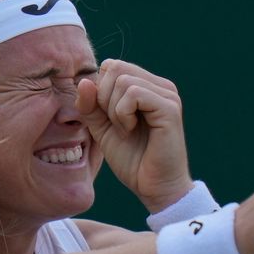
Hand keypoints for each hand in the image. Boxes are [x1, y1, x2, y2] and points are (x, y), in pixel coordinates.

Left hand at [76, 59, 192, 212]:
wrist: (154, 187)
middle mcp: (160, 85)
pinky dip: (122, 114)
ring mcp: (167, 94)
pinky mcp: (169, 107)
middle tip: (116, 125)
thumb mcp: (102, 128)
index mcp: (147, 86)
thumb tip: (84, 81)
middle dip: (103, 98)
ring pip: (122, 80)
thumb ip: (90, 105)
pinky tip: (130, 130)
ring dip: (113, 110)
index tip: (107, 119)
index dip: (99, 91)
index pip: (111, 66)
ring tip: (125, 130)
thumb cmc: (132, 159)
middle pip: (115, 68)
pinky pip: (133, 94)